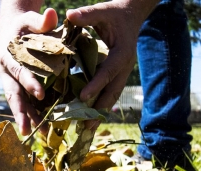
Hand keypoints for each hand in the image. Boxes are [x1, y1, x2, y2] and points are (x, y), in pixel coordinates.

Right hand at [0, 8, 57, 134]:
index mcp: (8, 57)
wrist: (13, 31)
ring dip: (30, 120)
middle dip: (20, 113)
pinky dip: (36, 116)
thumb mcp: (29, 19)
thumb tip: (51, 13)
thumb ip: (39, 20)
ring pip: (20, 104)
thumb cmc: (22, 25)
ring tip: (42, 135)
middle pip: (13, 95)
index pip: (18, 71)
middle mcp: (7, 74)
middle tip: (26, 130)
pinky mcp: (20, 88)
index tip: (41, 93)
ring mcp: (13, 83)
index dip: (28, 82)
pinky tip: (47, 128)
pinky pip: (27, 104)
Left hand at [66, 0, 158, 129]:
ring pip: (112, 96)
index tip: (83, 98)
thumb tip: (69, 16)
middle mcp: (125, 66)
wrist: (132, 15)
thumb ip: (87, 15)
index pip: (108, 71)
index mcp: (122, 52)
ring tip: (87, 129)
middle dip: (100, 109)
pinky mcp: (117, 75)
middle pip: (113, 91)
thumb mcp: (103, 11)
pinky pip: (110, 93)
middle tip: (86, 126)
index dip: (96, 84)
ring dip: (101, 112)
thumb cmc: (115, 13)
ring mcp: (123, 73)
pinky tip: (90, 117)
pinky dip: (100, 105)